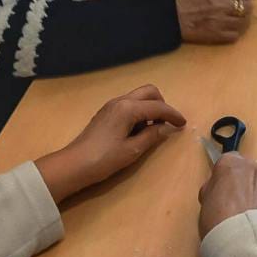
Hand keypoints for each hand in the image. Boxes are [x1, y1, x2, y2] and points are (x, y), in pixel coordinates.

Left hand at [35, 85, 184, 203]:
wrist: (73, 165)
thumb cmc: (104, 159)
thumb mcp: (132, 151)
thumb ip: (152, 136)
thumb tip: (167, 128)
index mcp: (128, 108)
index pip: (158, 107)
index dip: (173, 115)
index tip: (183, 125)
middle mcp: (121, 101)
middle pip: (149, 92)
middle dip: (162, 105)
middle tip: (167, 124)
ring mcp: (111, 105)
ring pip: (139, 96)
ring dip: (150, 107)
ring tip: (152, 130)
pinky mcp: (106, 112)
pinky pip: (129, 104)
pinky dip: (139, 111)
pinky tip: (138, 130)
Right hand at [174, 0, 256, 43]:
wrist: (170, 17)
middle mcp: (223, 6)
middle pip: (248, 8)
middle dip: (248, 6)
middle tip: (246, 6)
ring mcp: (221, 22)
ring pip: (244, 23)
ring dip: (244, 20)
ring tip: (240, 18)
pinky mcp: (217, 36)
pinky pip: (235, 35)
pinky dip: (235, 32)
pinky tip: (231, 29)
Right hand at [198, 153, 256, 239]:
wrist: (242, 239)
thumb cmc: (217, 221)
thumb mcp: (205, 202)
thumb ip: (214, 189)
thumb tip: (220, 189)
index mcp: (230, 163)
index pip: (229, 162)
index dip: (228, 178)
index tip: (225, 193)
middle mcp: (252, 165)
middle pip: (250, 172)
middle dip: (247, 185)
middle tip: (240, 207)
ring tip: (254, 217)